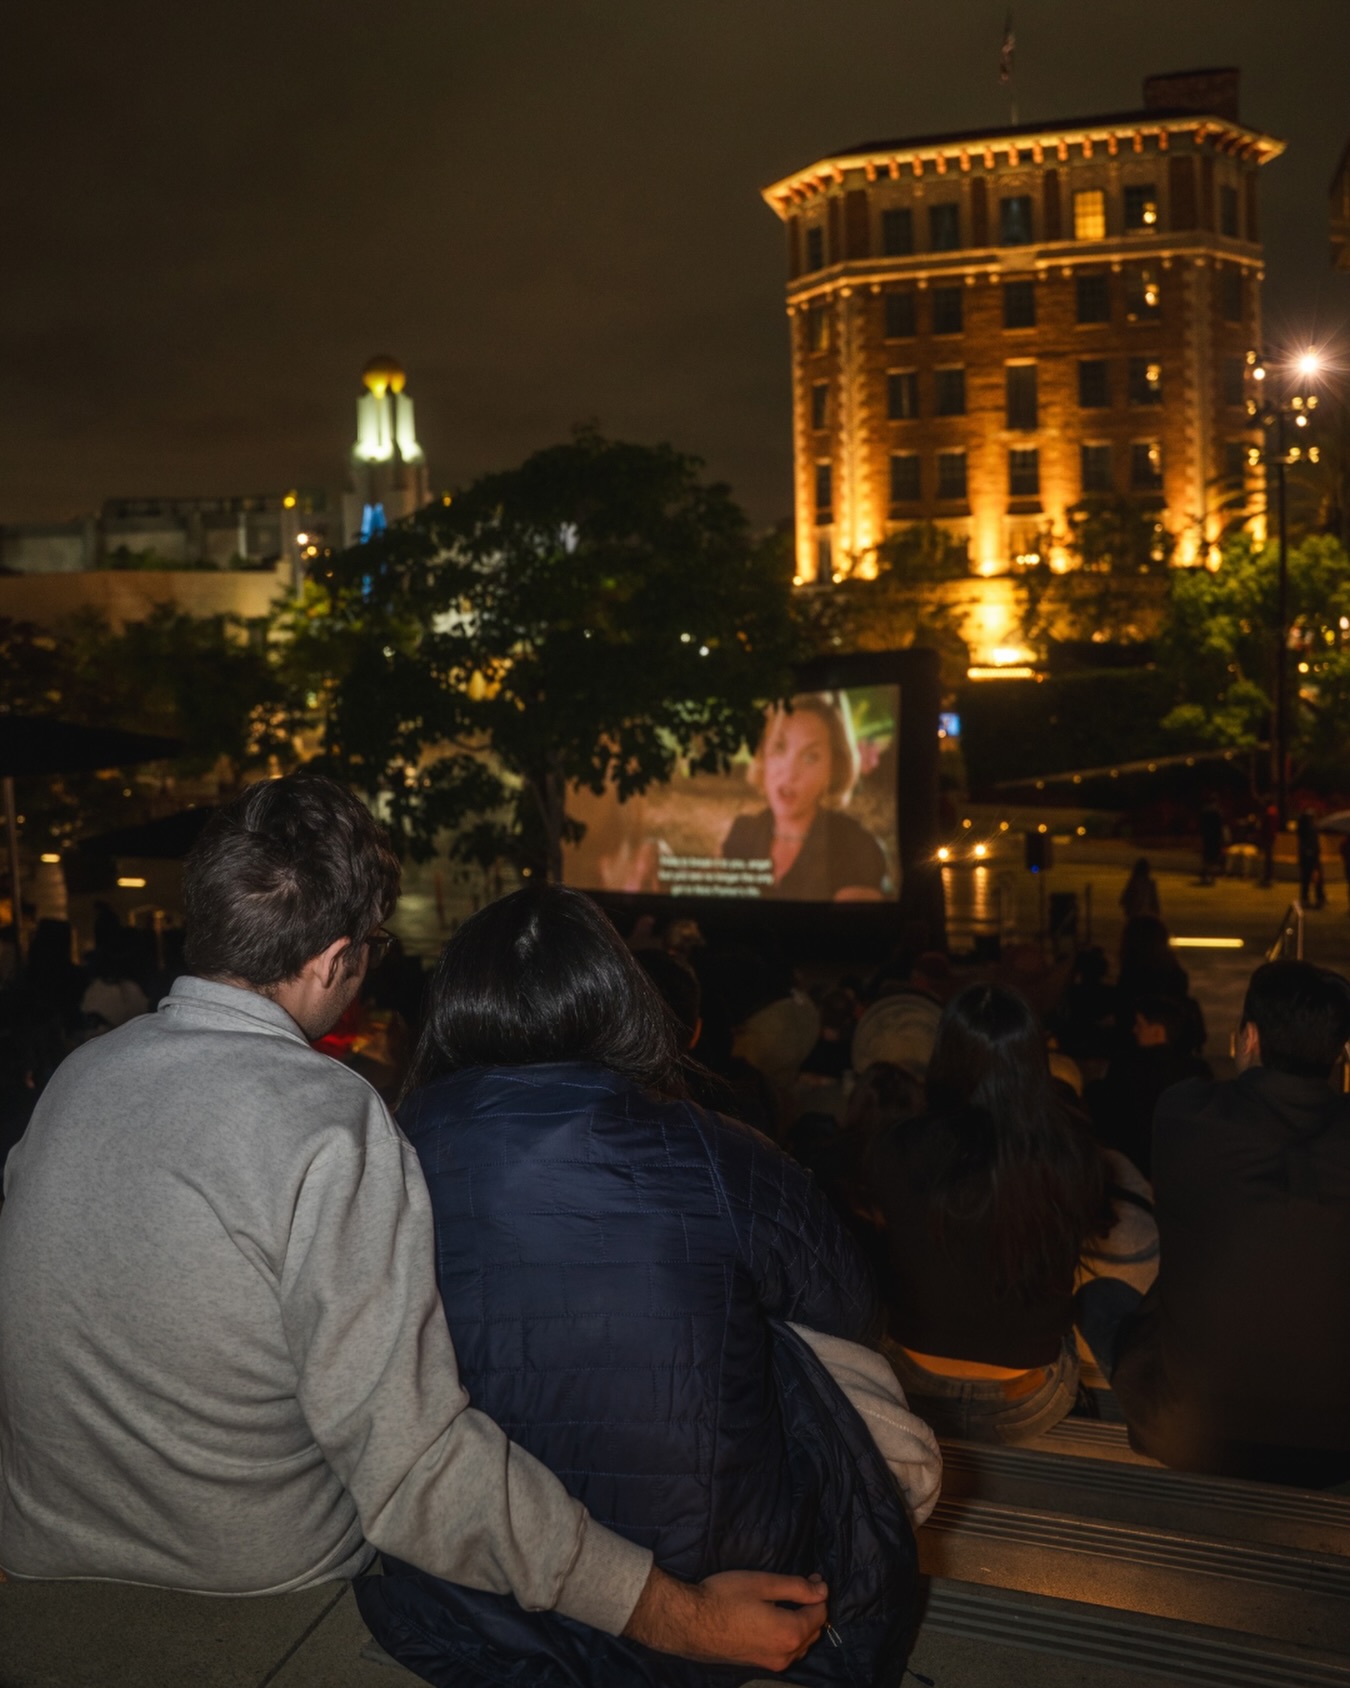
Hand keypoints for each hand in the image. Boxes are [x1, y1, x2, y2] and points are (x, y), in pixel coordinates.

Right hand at [623, 1566, 828, 1670]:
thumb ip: (797, 1587)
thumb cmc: (724, 1597)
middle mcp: (785, 1655)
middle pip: (813, 1632)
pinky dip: (789, 1636)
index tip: (813, 1575)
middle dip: (813, 1609)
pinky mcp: (758, 1666)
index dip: (819, 1593)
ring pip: (800, 1645)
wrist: (689, 1623)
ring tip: (791, 1601)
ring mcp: (771, 1664)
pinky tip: (776, 1620)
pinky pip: (785, 1652)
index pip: (819, 1614)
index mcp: (790, 1633)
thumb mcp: (762, 1583)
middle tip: (805, 1585)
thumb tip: (823, 1589)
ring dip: (802, 1624)